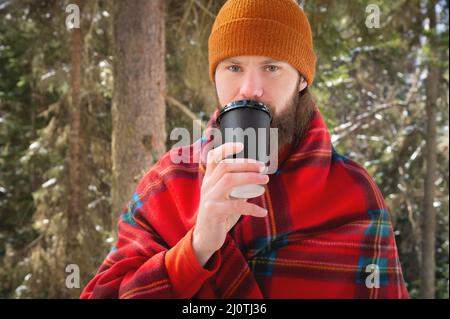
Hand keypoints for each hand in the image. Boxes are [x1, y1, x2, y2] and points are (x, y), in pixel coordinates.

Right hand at [192, 142, 268, 265]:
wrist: (206, 237)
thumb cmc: (220, 215)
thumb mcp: (227, 198)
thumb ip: (237, 187)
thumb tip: (257, 176)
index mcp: (210, 179)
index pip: (213, 157)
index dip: (226, 148)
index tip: (241, 145)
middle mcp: (207, 185)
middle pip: (225, 166)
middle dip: (246, 164)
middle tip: (263, 167)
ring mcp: (209, 198)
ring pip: (229, 180)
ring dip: (250, 178)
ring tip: (265, 180)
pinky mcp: (213, 211)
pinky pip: (236, 205)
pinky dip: (252, 208)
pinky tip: (262, 212)